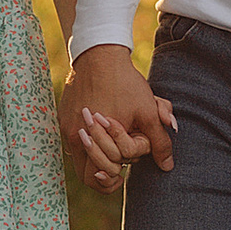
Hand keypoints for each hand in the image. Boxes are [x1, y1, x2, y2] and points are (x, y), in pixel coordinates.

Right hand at [63, 43, 178, 188]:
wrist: (99, 54)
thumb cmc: (125, 83)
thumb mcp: (148, 112)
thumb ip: (159, 142)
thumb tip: (168, 167)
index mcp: (97, 139)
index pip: (103, 173)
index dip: (117, 173)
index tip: (126, 168)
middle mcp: (76, 137)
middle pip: (87, 174)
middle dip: (106, 170)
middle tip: (121, 162)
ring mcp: (66, 128)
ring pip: (80, 159)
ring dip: (97, 156)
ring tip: (112, 143)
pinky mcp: (63, 117)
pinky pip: (74, 141)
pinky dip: (89, 141)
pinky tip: (103, 127)